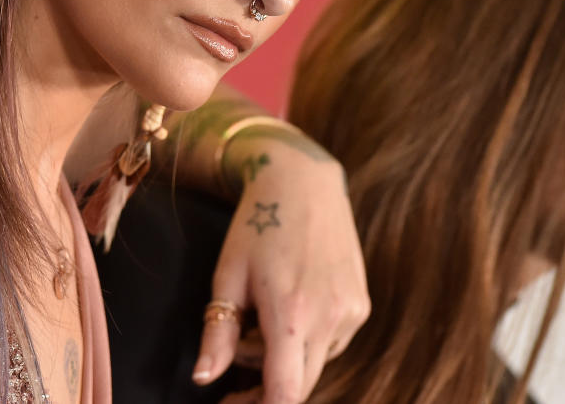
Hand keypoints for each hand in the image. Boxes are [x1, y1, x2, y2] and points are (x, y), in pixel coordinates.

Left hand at [191, 141, 368, 403]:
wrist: (303, 182)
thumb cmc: (257, 226)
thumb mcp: (228, 276)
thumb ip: (218, 333)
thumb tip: (203, 378)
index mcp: (291, 313)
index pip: (286, 392)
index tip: (232, 403)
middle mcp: (330, 317)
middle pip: (302, 386)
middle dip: (266, 388)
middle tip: (236, 370)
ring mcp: (351, 312)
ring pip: (316, 364)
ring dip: (285, 360)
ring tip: (257, 323)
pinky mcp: (361, 304)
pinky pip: (332, 342)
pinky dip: (306, 340)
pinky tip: (288, 309)